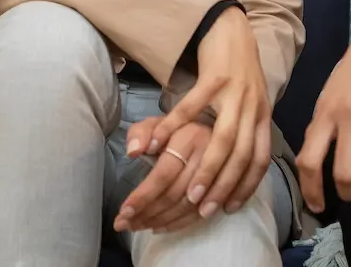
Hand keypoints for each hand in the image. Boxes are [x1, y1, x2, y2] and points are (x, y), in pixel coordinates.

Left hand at [114, 117, 211, 233]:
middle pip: (176, 194)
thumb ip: (139, 133)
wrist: (210, 130)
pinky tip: (159, 227)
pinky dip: (178, 224)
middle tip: (125, 224)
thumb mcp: (155, 124)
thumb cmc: (175, 131)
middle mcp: (208, 156)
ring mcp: (220, 175)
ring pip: (188, 207)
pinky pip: (201, 213)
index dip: (144, 196)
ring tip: (137, 226)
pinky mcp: (226, 189)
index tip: (124, 212)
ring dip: (161, 221)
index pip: (164, 174)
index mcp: (190, 137)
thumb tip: (133, 152)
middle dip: (148, 213)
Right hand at [145, 7, 270, 219]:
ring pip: (224, 139)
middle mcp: (253, 107)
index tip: (229, 208)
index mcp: (262, 115)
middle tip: (205, 210)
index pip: (261, 159)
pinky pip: (192, 108)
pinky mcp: (214, 77)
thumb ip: (245, 126)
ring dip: (207, 168)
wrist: (232, 27)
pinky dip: (175, 128)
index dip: (247, 186)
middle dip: (225, 187)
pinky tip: (157, 146)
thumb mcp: (250, 100)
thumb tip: (232, 162)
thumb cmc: (237, 68)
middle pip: (243, 155)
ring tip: (189, 193)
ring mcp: (235, 92)